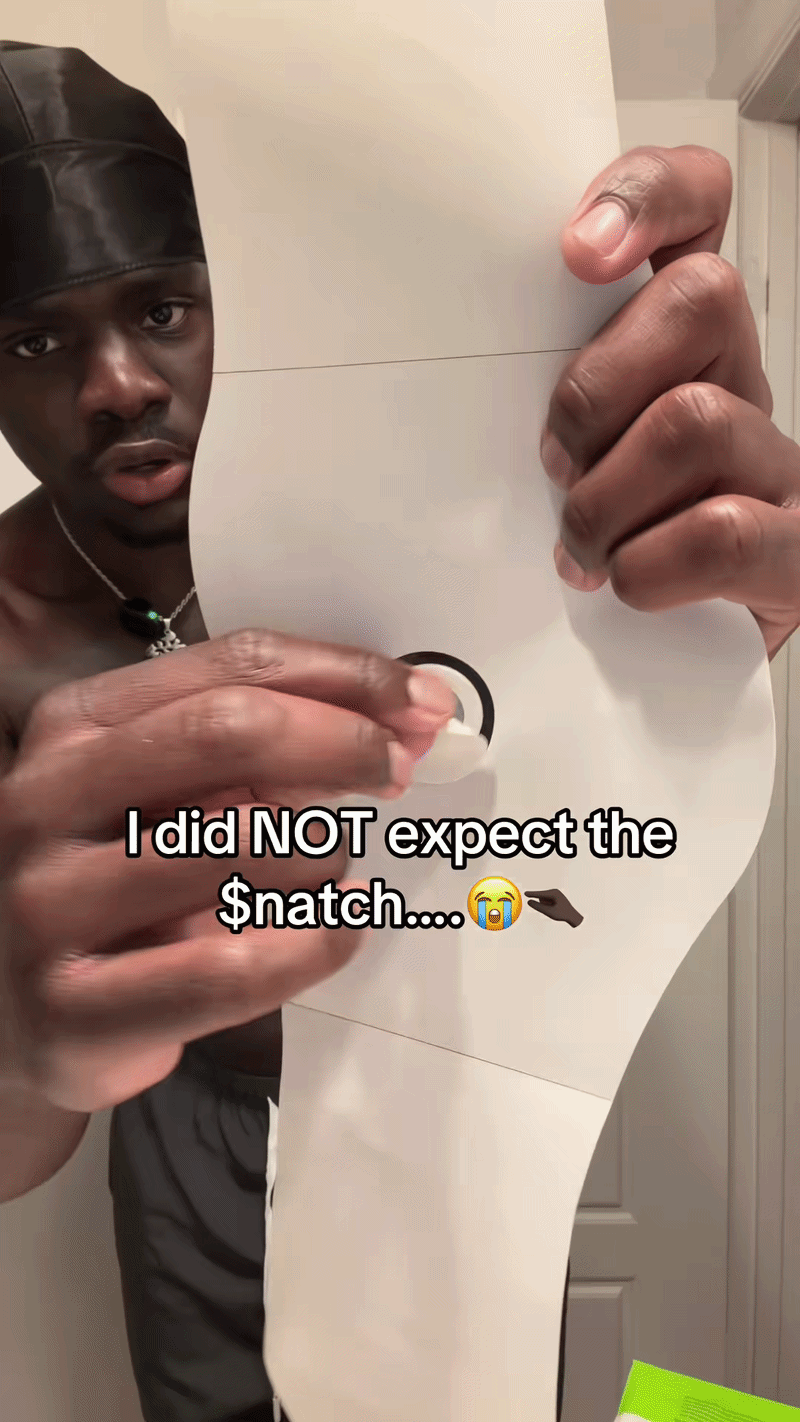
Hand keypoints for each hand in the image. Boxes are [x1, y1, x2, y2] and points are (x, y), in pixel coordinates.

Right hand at [0, 631, 453, 1111]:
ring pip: (244, 848)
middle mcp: (45, 801)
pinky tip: (339, 927)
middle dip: (343, 742)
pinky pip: (236, 967)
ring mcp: (48, 906)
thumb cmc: (112, 883)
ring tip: (327, 866)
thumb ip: (257, 744)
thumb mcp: (161, 790)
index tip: (418, 700)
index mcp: (75, 726)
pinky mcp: (74, 1011)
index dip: (344, 677)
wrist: (13, 1012)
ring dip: (325, 850)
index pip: (233, 667)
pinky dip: (317, 940)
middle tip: (397, 771)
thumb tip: (400, 715)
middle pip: (231, 732)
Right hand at [525, 889, 582, 927]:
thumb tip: (529, 902)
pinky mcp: (554, 897)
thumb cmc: (562, 914)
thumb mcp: (549, 912)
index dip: (532, 894)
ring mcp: (555, 894)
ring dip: (545, 906)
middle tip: (553, 910)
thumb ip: (538, 907)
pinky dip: (547, 906)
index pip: (540, 894)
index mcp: (554, 893)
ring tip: (555, 910)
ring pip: (543, 900)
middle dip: (543, 905)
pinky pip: (546, 901)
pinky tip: (555, 909)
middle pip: (542, 897)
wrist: (573, 916)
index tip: (524, 893)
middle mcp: (554, 891)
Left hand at [543, 144, 799, 659]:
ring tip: (581, 547)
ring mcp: (776, 464)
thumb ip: (539, 396)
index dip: (647, 197)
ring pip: (695, 419)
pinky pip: (722, 532)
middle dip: (596, 389)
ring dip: (606, 498)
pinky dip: (649, 567)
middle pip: (699, 300)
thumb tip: (455, 375)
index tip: (577, 250)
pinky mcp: (795, 551)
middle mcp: (740, 383)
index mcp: (681, 343)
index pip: (697, 208)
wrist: (680, 660)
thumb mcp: (561, 451)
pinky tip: (626, 584)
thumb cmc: (609, 541)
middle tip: (555, 463)